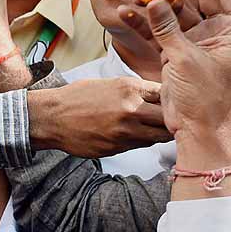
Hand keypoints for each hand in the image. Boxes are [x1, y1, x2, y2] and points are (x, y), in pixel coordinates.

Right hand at [28, 77, 171, 158]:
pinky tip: (140, 135)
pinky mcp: (118, 148)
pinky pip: (142, 146)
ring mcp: (125, 132)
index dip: (173, 100)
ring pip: (158, 136)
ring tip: (161, 129)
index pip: (166, 95)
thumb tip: (158, 95)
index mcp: (130, 89)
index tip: (176, 102)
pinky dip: (144, 141)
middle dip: (174, 120)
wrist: (53, 117)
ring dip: (161, 133)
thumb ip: (136, 91)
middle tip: (177, 120)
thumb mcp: (111, 84)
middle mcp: (131, 110)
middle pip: (168, 119)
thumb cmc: (79, 97)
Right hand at [123, 0, 230, 162]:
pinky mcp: (177, 50)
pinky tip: (127, 12)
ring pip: (178, 8)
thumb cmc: (203, 100)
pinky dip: (145, 20)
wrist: (195, 131)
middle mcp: (217, 30)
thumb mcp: (185, 60)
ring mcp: (196, 39)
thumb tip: (154, 1)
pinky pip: (161, 28)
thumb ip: (168, 28)